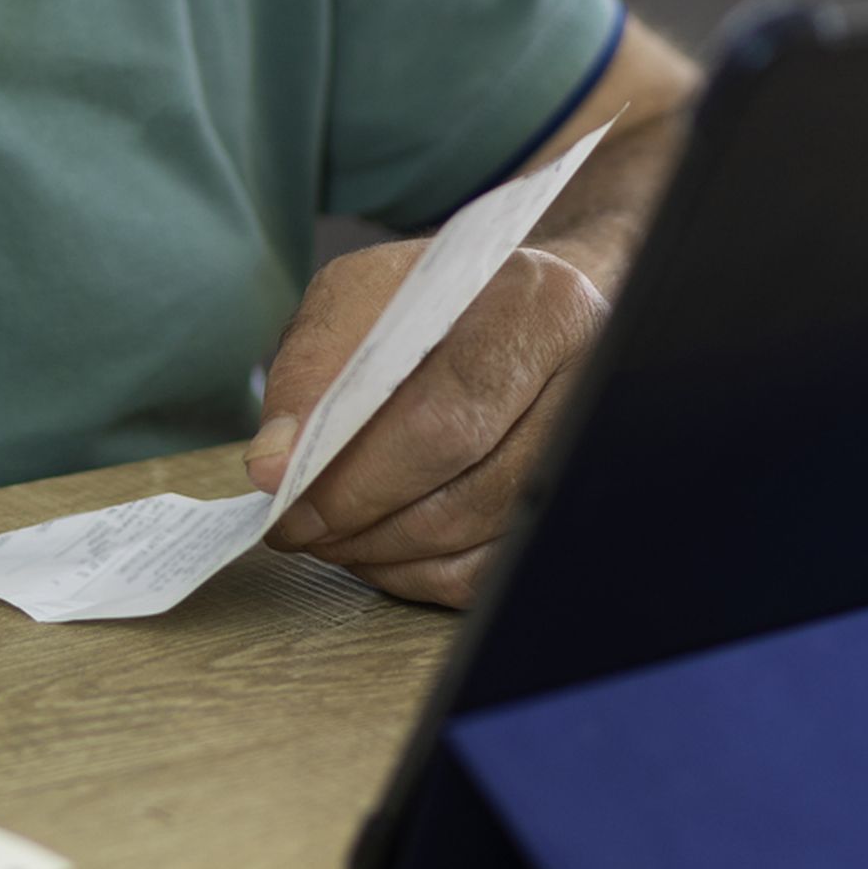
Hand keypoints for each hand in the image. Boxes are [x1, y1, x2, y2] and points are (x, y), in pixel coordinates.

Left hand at [243, 237, 607, 606]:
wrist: (511, 308)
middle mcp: (586, 383)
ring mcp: (590, 455)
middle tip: (296, 525)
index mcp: (537, 308)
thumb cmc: (434, 302)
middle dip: (364, 517)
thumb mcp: (360, 296)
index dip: (359, 472)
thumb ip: (313, 367)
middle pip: (471, 488)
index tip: (287, 496)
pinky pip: (488, 572)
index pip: (448, 415)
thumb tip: (276, 462)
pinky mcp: (569, 509)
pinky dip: (416, 572)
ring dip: (383, 551)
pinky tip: (375, 542)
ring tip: (327, 529)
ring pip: (478, 540)